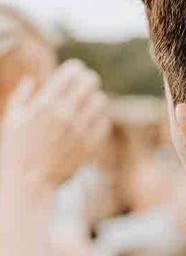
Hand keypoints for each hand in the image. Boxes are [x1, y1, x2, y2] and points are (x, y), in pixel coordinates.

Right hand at [0, 59, 110, 194]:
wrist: (27, 186)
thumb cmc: (15, 152)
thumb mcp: (11, 121)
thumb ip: (22, 97)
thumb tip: (32, 80)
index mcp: (45, 103)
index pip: (74, 69)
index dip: (74, 69)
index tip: (72, 76)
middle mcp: (65, 113)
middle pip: (91, 80)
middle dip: (86, 82)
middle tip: (81, 89)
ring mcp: (79, 128)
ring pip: (100, 99)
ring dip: (92, 101)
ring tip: (83, 108)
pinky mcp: (90, 143)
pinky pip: (104, 121)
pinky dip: (97, 121)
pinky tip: (87, 125)